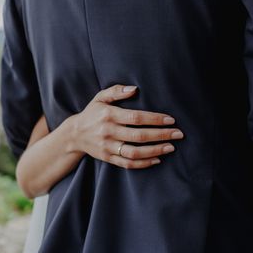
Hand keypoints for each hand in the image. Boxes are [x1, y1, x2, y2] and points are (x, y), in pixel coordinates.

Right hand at [69, 84, 183, 168]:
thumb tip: (134, 89)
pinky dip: (143, 163)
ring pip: (134, 152)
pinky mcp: (107, 158)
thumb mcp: (100, 97)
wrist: (74, 135)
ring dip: (154, 151)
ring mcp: (107, 147)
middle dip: (161, 135)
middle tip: (178, 134)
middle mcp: (108, 132)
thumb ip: (116, 91)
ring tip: (170, 148)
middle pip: (138, 136)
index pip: (135, 118)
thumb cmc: (92, 113)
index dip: (154, 119)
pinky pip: (127, 163)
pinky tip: (157, 159)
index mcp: (108, 115)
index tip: (171, 120)